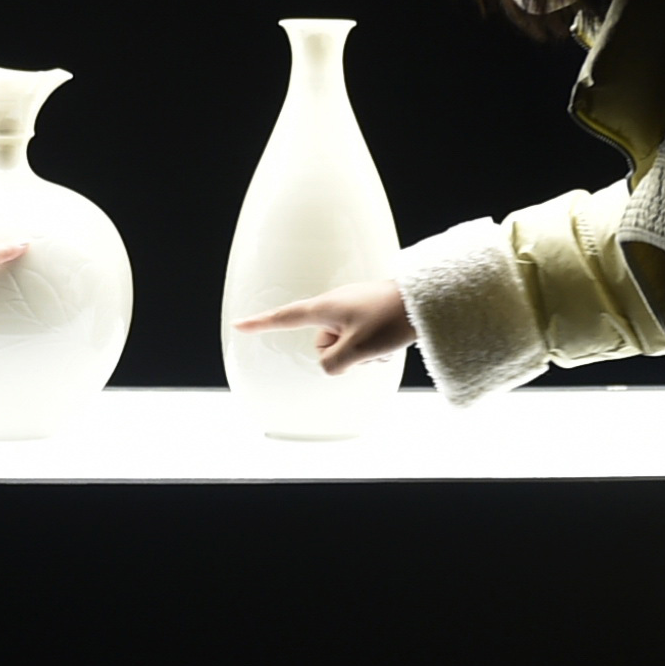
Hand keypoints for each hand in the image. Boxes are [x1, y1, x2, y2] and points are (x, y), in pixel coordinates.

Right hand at [231, 279, 415, 375]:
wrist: (425, 300)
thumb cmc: (390, 320)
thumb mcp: (357, 350)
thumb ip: (333, 364)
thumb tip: (332, 365)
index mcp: (324, 308)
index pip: (283, 318)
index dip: (259, 324)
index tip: (238, 325)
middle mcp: (334, 305)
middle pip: (322, 343)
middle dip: (342, 353)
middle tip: (367, 347)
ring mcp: (352, 307)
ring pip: (344, 343)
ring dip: (362, 351)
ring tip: (384, 342)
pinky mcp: (368, 311)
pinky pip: (360, 337)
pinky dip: (372, 345)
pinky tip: (390, 340)